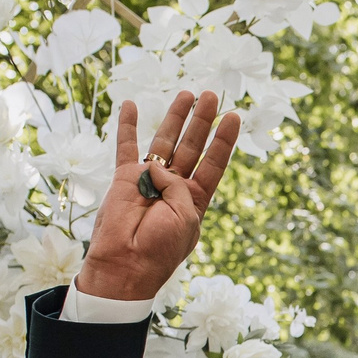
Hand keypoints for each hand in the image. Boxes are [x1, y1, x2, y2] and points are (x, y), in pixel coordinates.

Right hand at [73, 90, 240, 302]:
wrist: (125, 263)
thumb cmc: (160, 247)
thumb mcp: (185, 217)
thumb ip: (179, 187)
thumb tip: (156, 166)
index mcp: (194, 200)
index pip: (213, 163)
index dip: (223, 140)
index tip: (233, 116)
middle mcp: (173, 187)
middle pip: (191, 146)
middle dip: (201, 121)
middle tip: (210, 95)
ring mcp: (148, 180)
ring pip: (164, 140)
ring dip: (175, 117)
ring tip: (187, 94)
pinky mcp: (124, 177)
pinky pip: (126, 146)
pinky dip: (128, 125)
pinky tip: (131, 105)